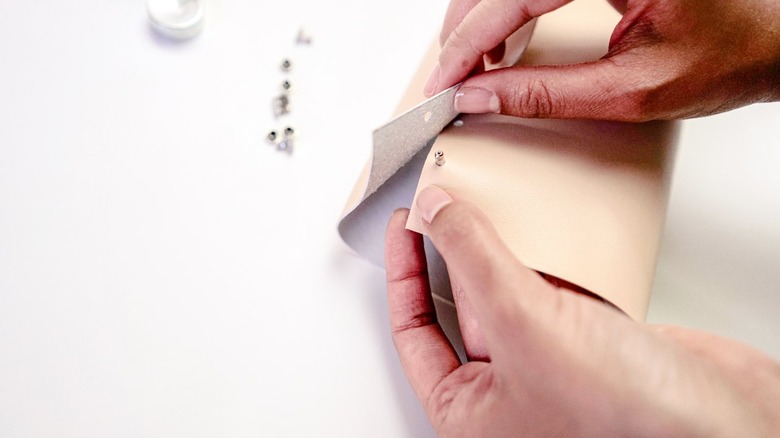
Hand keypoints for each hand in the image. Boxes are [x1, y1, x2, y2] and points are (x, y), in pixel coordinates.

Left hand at [385, 186, 779, 436]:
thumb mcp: (523, 324)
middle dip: (454, 250)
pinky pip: (556, 289)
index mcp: (469, 410)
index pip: (413, 330)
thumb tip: (436, 211)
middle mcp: (506, 390)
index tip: (405, 223)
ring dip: (503, 248)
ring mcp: (551, 365)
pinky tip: (544, 225)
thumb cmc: (630, 423)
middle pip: (462, 304)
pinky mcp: (595, 343)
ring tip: (490, 203)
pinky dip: (550, 256)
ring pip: (511, 292)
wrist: (729, 427)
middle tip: (446, 200)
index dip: (403, 272)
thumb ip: (474, 259)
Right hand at [425, 0, 779, 120]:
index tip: (446, 81)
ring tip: (473, 68)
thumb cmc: (726, 57)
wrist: (769, 41)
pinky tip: (502, 42)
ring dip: (481, 18)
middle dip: (466, 28)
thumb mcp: (631, 90)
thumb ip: (548, 94)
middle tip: (452, 79)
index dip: (470, 42)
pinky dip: (507, 9)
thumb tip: (483, 98)